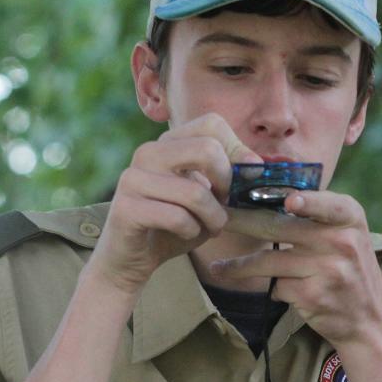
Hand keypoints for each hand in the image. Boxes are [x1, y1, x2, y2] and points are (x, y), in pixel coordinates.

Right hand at [89, 113, 261, 294]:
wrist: (130, 258)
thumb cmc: (174, 224)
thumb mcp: (206, 196)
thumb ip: (227, 177)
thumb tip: (256, 165)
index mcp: (168, 143)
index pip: (212, 124)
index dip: (237, 149)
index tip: (246, 176)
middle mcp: (147, 153)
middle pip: (207, 149)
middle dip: (227, 184)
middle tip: (224, 205)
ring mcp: (132, 178)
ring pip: (196, 192)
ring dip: (213, 218)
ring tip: (210, 227)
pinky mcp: (125, 208)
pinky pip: (177, 218)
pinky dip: (192, 232)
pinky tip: (185, 234)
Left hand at [210, 191, 381, 344]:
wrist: (368, 319)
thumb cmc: (349, 268)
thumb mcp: (348, 234)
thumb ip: (318, 214)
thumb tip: (266, 195)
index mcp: (349, 217)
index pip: (326, 204)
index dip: (307, 202)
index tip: (288, 202)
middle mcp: (342, 240)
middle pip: (279, 227)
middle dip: (242, 221)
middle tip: (217, 217)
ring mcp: (327, 269)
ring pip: (268, 261)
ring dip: (238, 266)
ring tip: (219, 267)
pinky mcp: (313, 294)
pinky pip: (276, 286)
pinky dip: (273, 289)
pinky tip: (281, 292)